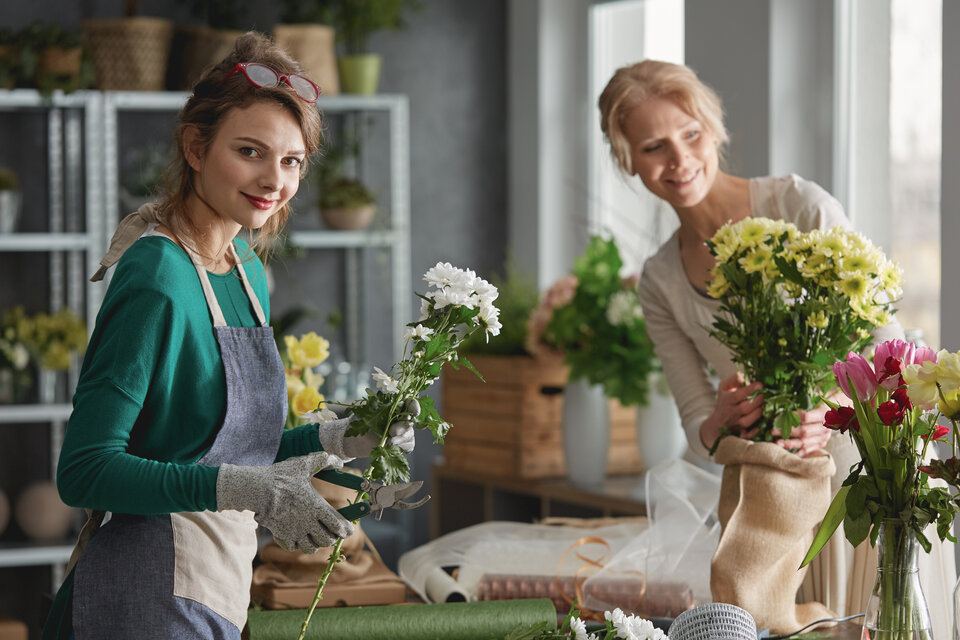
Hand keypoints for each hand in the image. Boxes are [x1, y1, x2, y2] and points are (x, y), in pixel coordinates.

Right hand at [216, 452, 353, 552]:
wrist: (257, 490)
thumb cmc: (281, 476)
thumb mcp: (303, 464)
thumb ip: (323, 461)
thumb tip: (339, 461)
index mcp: (316, 507)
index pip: (337, 525)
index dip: (345, 530)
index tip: (348, 530)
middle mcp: (308, 523)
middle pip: (327, 539)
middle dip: (332, 537)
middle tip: (332, 531)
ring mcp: (295, 531)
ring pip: (312, 547)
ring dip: (316, 543)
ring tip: (316, 535)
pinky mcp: (283, 536)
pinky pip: (295, 547)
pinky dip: (300, 545)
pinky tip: (300, 536)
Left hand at [318, 401, 418, 459]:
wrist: (352, 439)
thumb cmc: (358, 422)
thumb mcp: (365, 413)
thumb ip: (378, 412)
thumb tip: (388, 412)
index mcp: (394, 406)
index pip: (410, 403)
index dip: (414, 407)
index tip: (413, 412)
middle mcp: (401, 418)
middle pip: (410, 421)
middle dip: (403, 427)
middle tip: (391, 432)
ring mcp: (402, 432)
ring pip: (410, 435)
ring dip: (401, 440)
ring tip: (388, 443)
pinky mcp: (400, 445)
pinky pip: (407, 446)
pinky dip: (401, 448)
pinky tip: (390, 448)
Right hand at [700, 372, 763, 447]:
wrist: (716, 424)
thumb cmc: (724, 402)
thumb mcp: (724, 388)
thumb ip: (733, 379)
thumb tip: (744, 375)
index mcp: (727, 400)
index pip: (738, 395)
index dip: (750, 390)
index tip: (760, 384)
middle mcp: (731, 413)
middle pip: (745, 408)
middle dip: (757, 400)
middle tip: (766, 394)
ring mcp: (736, 424)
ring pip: (748, 420)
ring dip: (759, 412)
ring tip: (766, 404)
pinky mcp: (741, 433)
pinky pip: (748, 435)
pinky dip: (755, 431)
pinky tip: (761, 424)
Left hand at [774, 404, 832, 456]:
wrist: (836, 412)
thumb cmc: (820, 403)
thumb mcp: (814, 397)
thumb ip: (802, 399)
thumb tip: (783, 401)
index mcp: (823, 413)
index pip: (806, 417)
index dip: (792, 418)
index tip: (779, 417)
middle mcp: (825, 427)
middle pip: (804, 431)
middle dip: (787, 432)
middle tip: (773, 431)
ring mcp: (824, 437)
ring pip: (805, 443)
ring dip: (790, 444)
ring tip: (777, 443)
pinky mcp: (821, 444)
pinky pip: (809, 450)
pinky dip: (797, 453)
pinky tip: (787, 453)